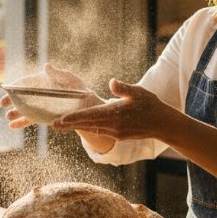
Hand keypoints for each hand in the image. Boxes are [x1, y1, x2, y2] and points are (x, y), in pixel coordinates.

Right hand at [0, 63, 102, 128]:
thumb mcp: (70, 79)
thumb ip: (58, 74)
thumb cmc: (78, 89)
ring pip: (24, 109)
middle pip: (21, 96)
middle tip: (2, 104)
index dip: (15, 86)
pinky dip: (21, 123)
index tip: (6, 89)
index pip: (25, 83)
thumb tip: (46, 66)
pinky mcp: (43, 117)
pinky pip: (30, 120)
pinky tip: (12, 126)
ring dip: (15, 113)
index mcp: (42, 82)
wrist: (87, 106)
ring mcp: (40, 106)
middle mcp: (39, 94)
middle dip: (11, 100)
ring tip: (8, 117)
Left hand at [52, 79, 171, 140]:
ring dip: (78, 126)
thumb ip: (123, 88)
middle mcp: (113, 126)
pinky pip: (100, 131)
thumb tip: (111, 82)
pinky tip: (82, 125)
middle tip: (53, 125)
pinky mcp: (119, 135)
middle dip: (70, 124)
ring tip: (63, 124)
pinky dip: (89, 127)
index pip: (90, 116)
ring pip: (92, 128)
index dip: (74, 118)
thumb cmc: (151, 105)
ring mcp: (116, 132)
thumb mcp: (138, 93)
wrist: (163, 124)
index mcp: (115, 114)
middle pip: (87, 124)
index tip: (60, 119)